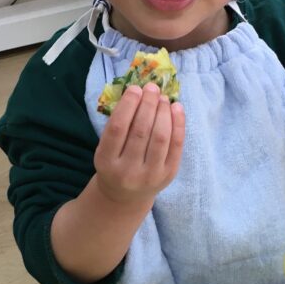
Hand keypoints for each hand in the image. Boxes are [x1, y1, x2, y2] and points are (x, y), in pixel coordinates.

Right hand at [94, 82, 184, 206]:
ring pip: (160, 137)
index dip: (128, 105)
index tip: (135, 88)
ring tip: (163, 98)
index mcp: (106, 162)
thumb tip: (139, 92)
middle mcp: (127, 171)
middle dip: (148, 104)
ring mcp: (150, 175)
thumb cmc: (115, 163)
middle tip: (152, 88)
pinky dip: (178, 124)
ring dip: (163, 112)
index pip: (117, 129)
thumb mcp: (106, 148)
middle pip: (141, 131)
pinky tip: (176, 108)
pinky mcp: (168, 175)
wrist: (125, 196)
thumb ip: (118, 124)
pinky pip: (176, 146)